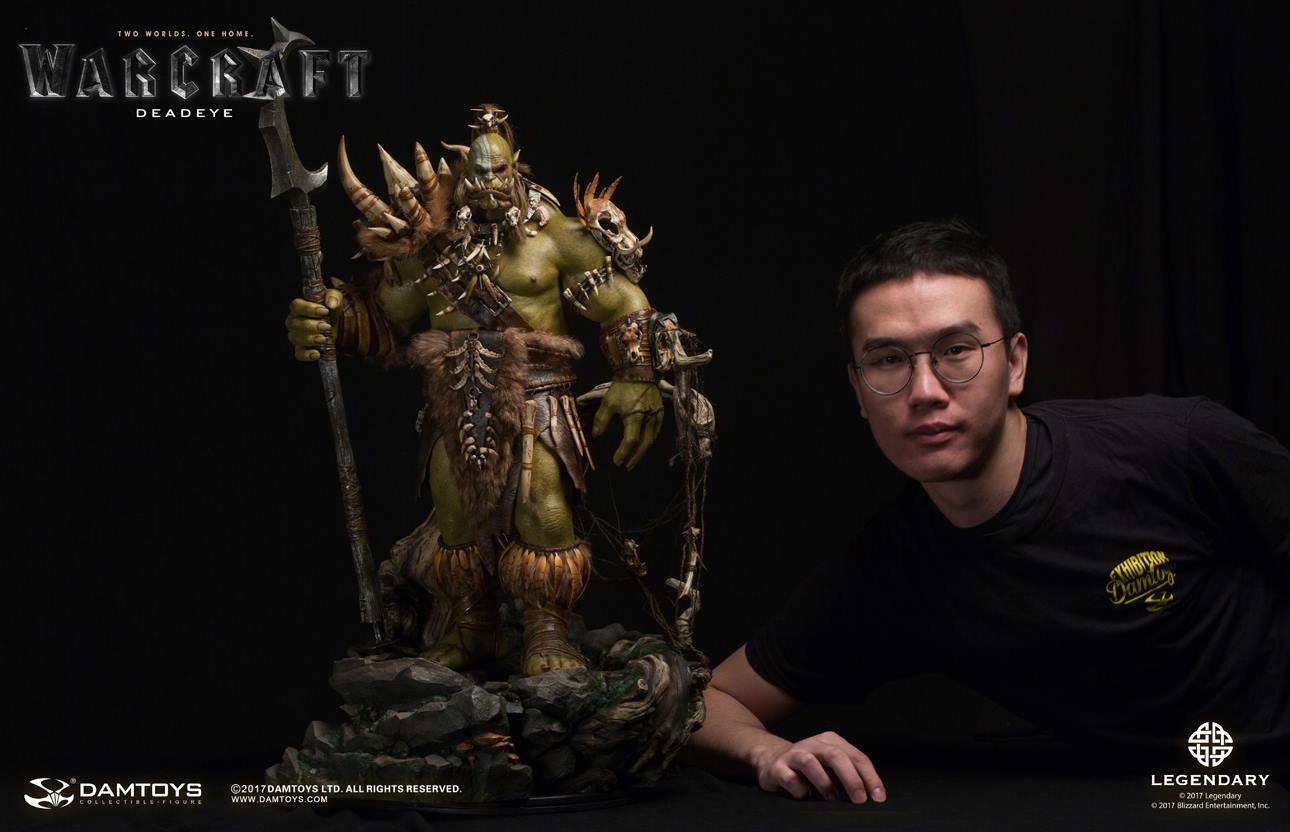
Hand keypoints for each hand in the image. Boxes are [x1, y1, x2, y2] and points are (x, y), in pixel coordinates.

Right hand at [284, 288, 341, 360]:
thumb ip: (333, 297)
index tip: (324, 311)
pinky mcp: (301, 349)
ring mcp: (296, 336)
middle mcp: (294, 322)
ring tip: (324, 339)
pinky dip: (307, 355)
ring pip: (296, 338)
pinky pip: (299, 354)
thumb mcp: (335, 300)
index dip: (308, 309)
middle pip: (295, 323)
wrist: (338, 326)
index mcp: (298, 307)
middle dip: (312, 325)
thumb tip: (331, 303)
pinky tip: (317, 354)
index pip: (296, 306)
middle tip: (327, 326)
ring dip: (310, 339)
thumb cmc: (330, 311)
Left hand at [590, 380, 664, 469]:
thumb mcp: (608, 404)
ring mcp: (657, 416)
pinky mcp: (661, 413)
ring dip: (642, 452)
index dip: (623, 453)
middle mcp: (649, 419)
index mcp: (635, 417)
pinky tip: (643, 445)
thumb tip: (596, 436)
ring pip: (651, 440)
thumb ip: (601, 421)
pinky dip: (649, 441)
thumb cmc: (622, 388)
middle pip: (644, 445)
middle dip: (635, 458)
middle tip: (626, 467)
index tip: (616, 461)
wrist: (639, 372)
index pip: (631, 441)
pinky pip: (656, 432)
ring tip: (633, 460)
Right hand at [753, 732, 885, 802]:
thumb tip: (872, 795)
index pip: (856, 757)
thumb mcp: (832, 765)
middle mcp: (814, 744)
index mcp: (831, 741)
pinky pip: (790, 778)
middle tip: (860, 799)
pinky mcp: (778, 767)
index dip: (870, 777)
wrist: (772, 759)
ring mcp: (794, 754)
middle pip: (836, 756)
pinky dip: (800, 789)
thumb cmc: (810, 767)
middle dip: (851, 779)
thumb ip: (850, 774)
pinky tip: (805, 796)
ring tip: (832, 799)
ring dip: (824, 783)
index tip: (878, 797)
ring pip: (810, 763)